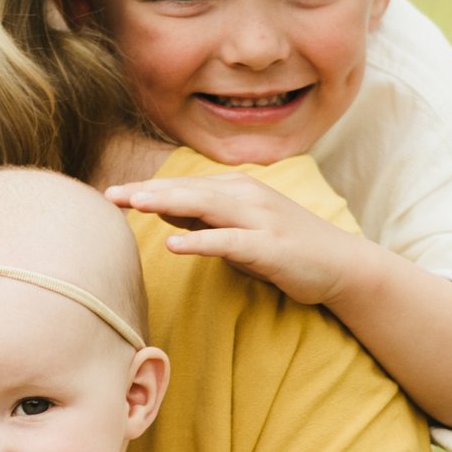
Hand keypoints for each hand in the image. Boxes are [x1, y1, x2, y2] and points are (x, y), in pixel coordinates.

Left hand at [108, 172, 362, 310]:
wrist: (341, 264)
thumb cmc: (286, 249)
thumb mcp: (240, 228)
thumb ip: (205, 217)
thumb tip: (163, 208)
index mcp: (237, 190)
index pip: (184, 187)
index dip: (147, 189)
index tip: (112, 193)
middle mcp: (247, 197)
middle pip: (188, 191)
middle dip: (147, 192)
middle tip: (109, 195)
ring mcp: (260, 220)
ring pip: (205, 207)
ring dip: (168, 203)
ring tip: (134, 205)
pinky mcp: (269, 246)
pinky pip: (229, 241)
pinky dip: (201, 241)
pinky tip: (174, 244)